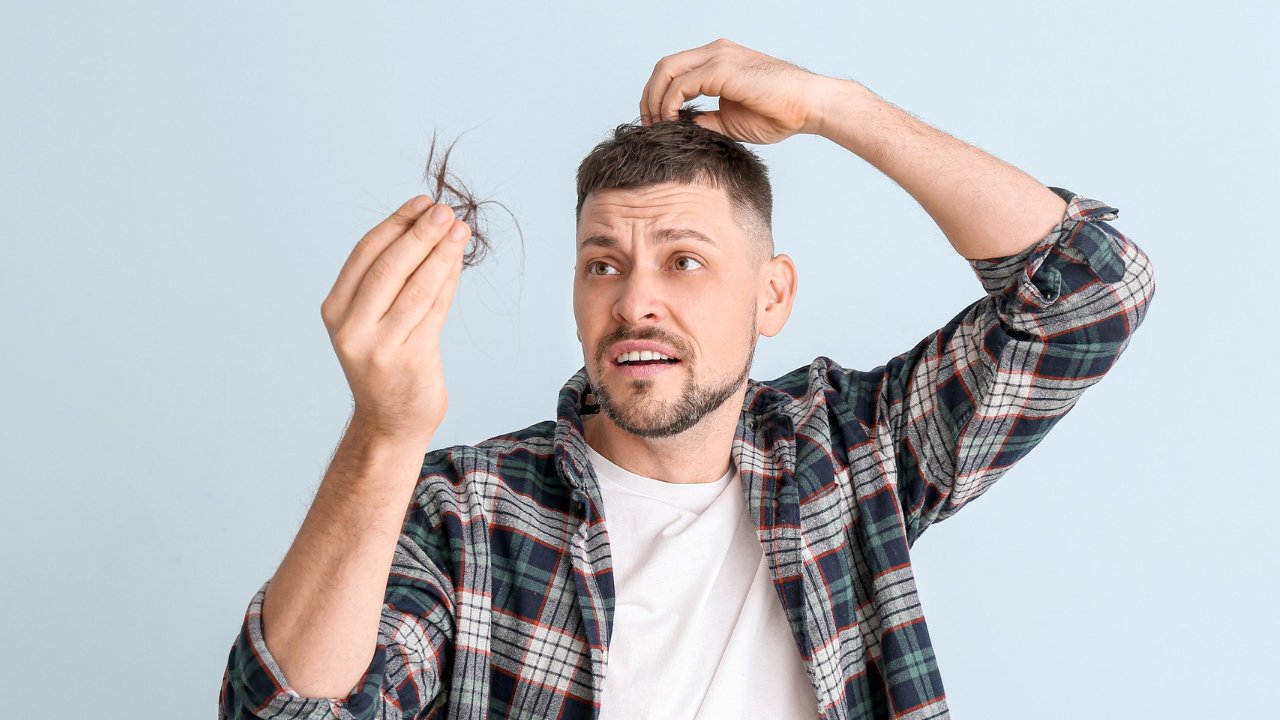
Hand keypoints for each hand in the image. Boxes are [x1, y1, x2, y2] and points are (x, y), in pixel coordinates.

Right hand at [320, 197, 471, 443]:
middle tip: (446, 211)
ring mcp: (380, 346)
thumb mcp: (371, 320)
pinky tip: (457, 262)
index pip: (366, 253)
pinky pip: (435, 310)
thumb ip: (389, 280)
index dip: (396, 223)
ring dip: (441, 254)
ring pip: (417, 286)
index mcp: (335, 310)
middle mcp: (352, 327)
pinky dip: (449, 281)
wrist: (390, 422)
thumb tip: (426, 227)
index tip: (422, 202)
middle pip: (391, 266)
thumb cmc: (385, 363)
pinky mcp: (411, 359)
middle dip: (421, 233)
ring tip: (460, 230)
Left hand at [640, 38, 833, 143]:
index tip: (656, 123)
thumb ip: (704, 120)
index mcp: (718, 60)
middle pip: (664, 67)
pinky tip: (673, 123)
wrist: (809, 106)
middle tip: (648, 125)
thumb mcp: (730, 121)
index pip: (674, 70)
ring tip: (657, 127)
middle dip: (649, 96)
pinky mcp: (721, 69)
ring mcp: (717, 57)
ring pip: (666, 71)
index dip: (658, 96)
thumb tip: (680, 129)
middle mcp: (715, 52)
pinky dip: (669, 105)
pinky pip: (680, 85)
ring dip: (655, 100)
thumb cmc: (779, 113)